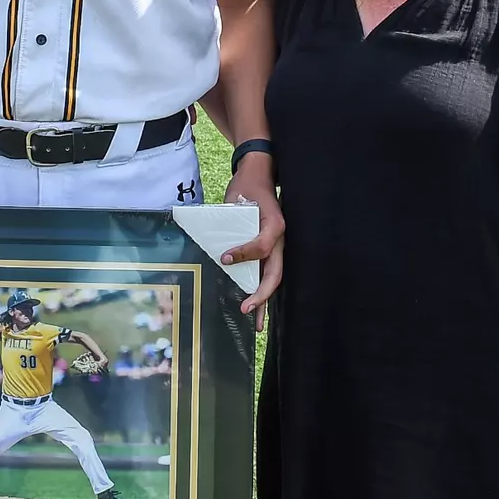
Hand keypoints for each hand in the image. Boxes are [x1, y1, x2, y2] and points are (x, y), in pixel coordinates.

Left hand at [222, 155, 284, 328]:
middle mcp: (280, 238)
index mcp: (275, 225)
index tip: (225, 259)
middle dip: (262, 294)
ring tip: (257, 322)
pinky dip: (261, 289)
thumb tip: (219, 248)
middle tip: (247, 310)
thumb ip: (230, 222)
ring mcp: (277, 245)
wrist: (259, 176)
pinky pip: (267, 271)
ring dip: (265, 299)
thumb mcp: (237, 198)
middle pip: (275, 272)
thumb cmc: (247, 186)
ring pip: (273, 277)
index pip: (262, 246)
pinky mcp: (270, 249)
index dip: (244, 255)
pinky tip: (256, 304)